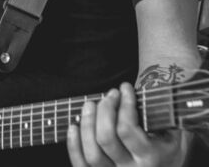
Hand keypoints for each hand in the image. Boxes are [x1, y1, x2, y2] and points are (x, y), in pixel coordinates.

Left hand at [66, 83, 185, 166]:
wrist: (166, 163)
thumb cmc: (166, 140)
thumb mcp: (172, 128)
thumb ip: (158, 112)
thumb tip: (129, 90)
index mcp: (153, 157)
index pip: (127, 129)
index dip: (123, 104)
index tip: (125, 87)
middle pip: (106, 138)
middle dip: (104, 110)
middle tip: (111, 94)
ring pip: (92, 153)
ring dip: (87, 123)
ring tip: (91, 104)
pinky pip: (81, 165)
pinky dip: (74, 145)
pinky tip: (74, 125)